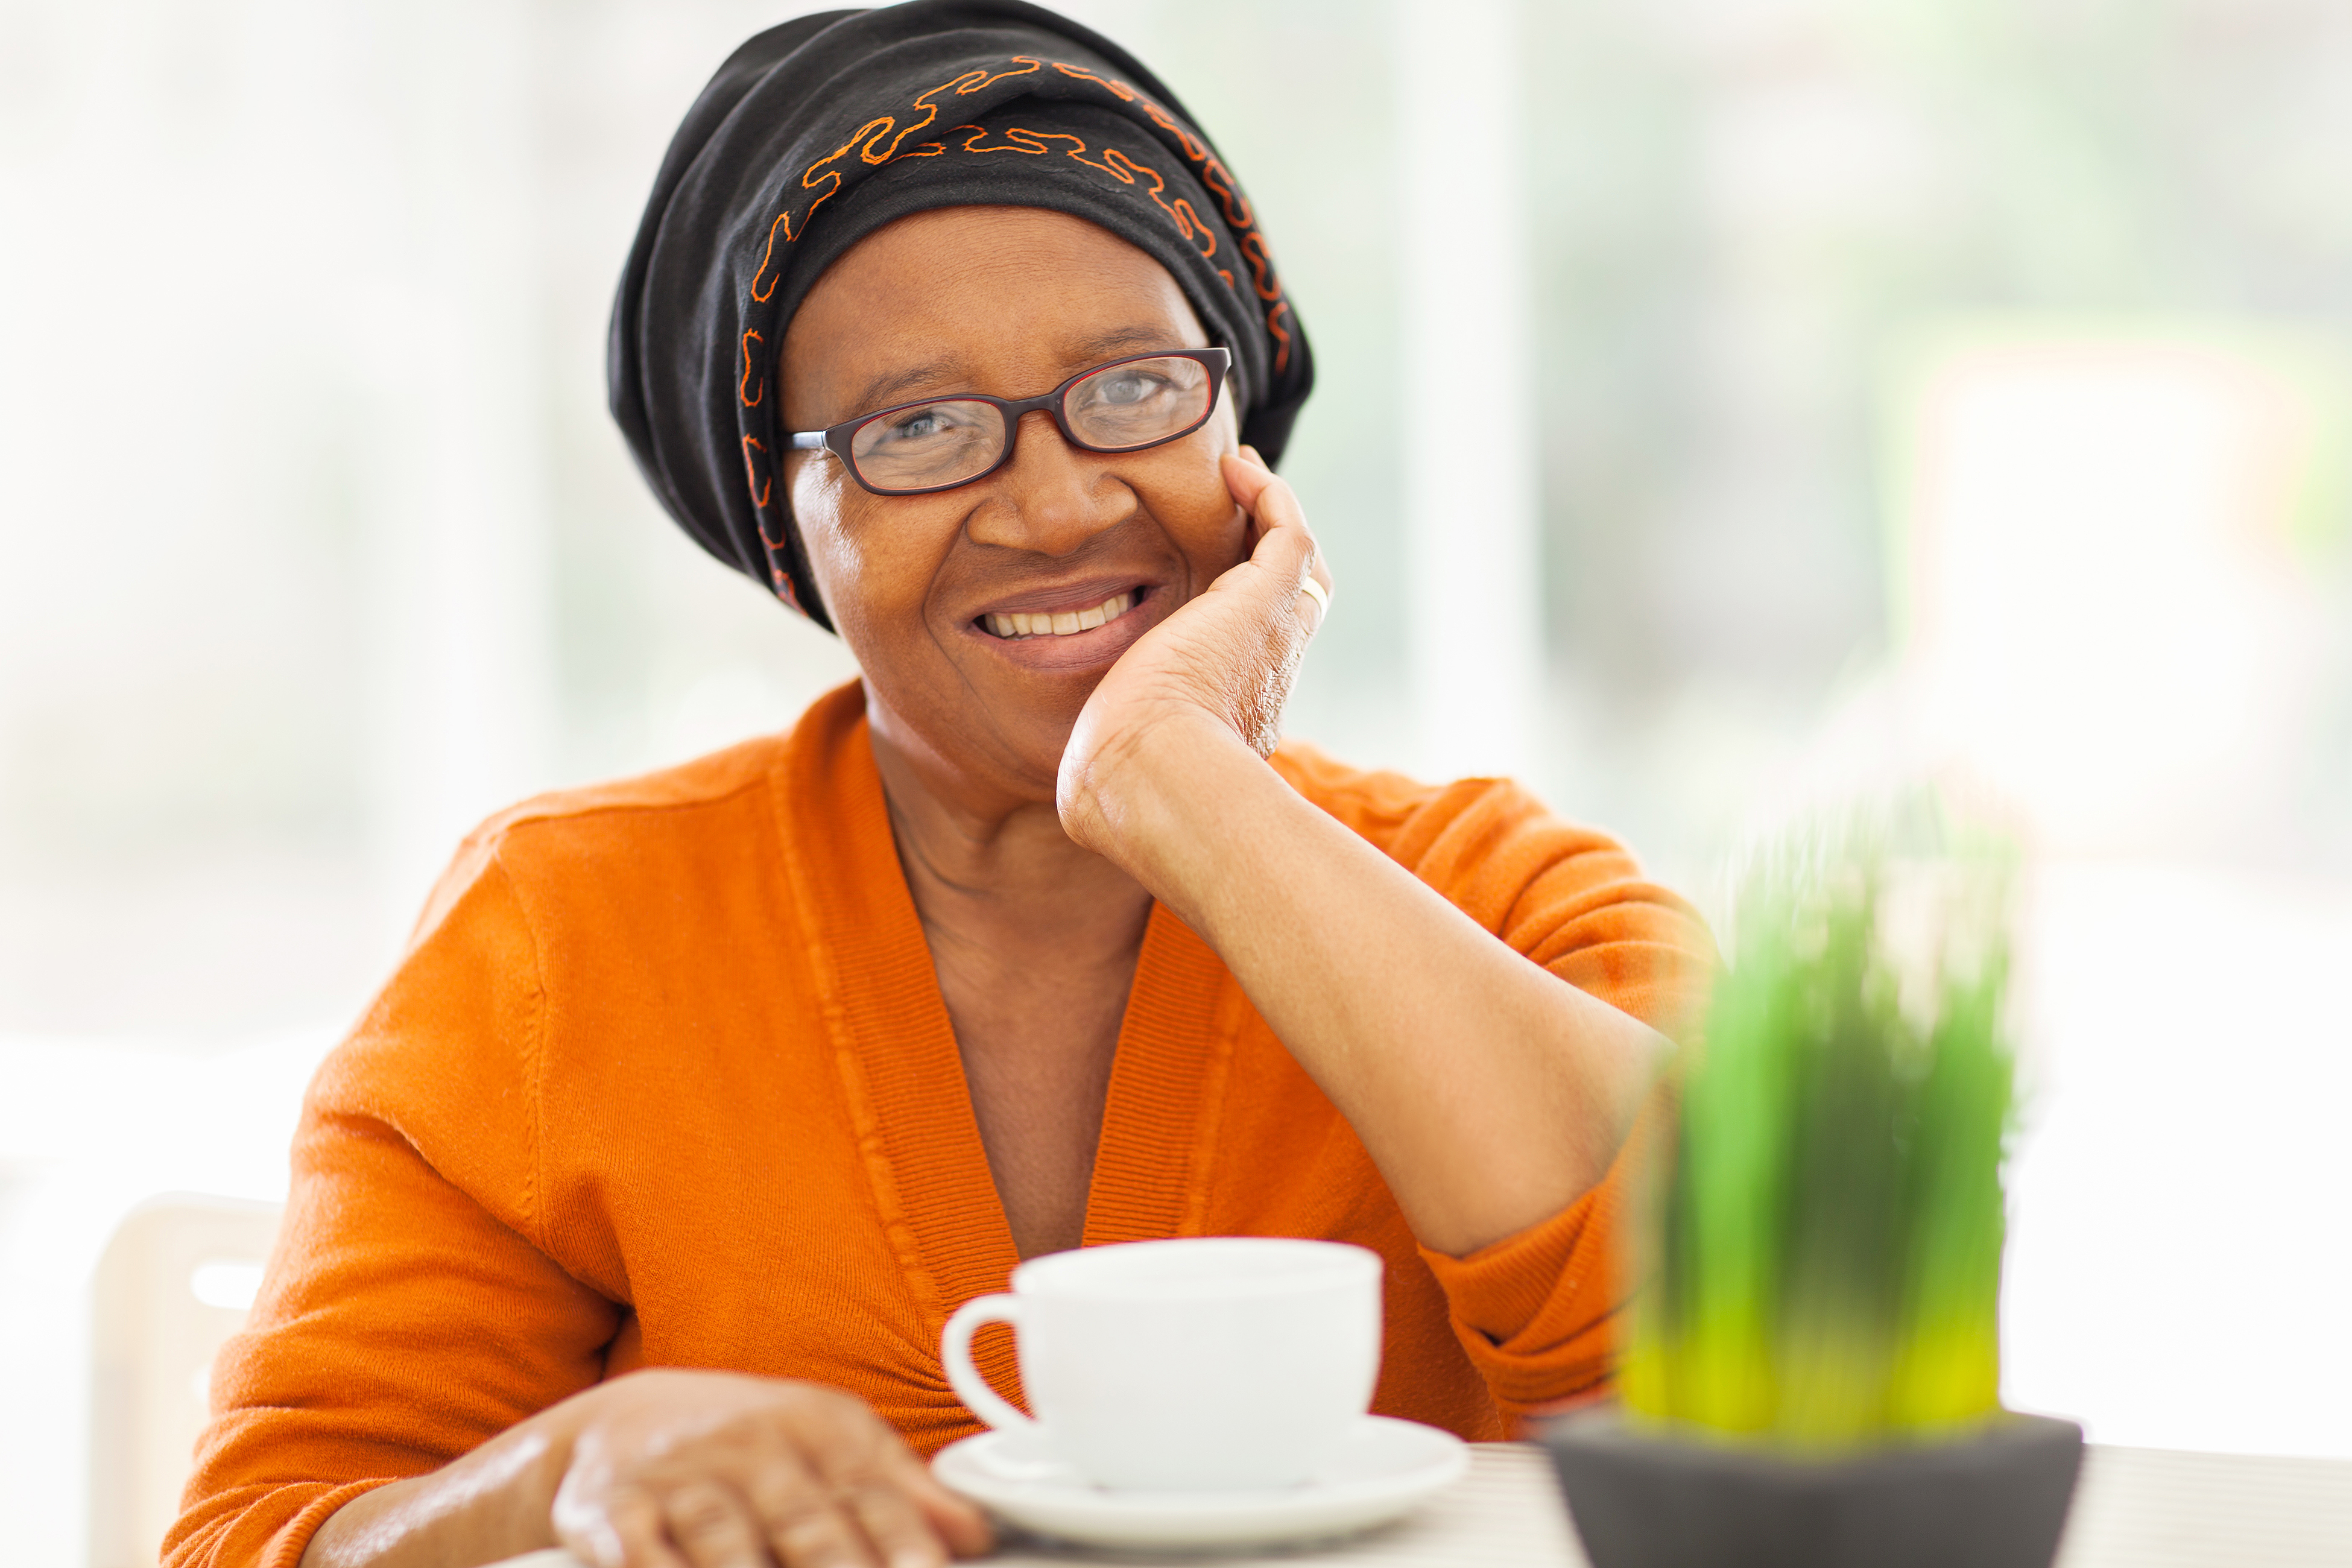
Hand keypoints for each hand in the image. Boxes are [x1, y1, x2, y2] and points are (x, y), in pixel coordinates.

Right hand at [550, 1370, 991, 1567]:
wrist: (617, 1423)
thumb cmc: (745, 1440)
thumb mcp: (826, 1440)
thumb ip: (899, 1488)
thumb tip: (976, 1532)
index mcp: (813, 1426)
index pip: (870, 1490)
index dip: (906, 1540)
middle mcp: (749, 1446)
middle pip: (805, 1520)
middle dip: (841, 1567)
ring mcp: (680, 1478)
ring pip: (726, 1541)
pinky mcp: (612, 1513)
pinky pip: (641, 1554)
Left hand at [1057, 445, 1331, 850]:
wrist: (1154, 777)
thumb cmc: (1123, 783)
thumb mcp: (1116, 772)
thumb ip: (1103, 771)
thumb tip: (1072, 798)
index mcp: (1239, 712)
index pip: (1258, 655)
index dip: (1247, 617)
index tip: (1218, 581)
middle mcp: (1271, 675)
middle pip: (1299, 604)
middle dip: (1277, 558)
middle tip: (1248, 514)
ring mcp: (1276, 636)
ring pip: (1299, 565)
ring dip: (1275, 516)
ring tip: (1243, 474)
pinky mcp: (1266, 601)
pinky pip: (1288, 532)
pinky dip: (1269, 496)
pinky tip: (1237, 468)